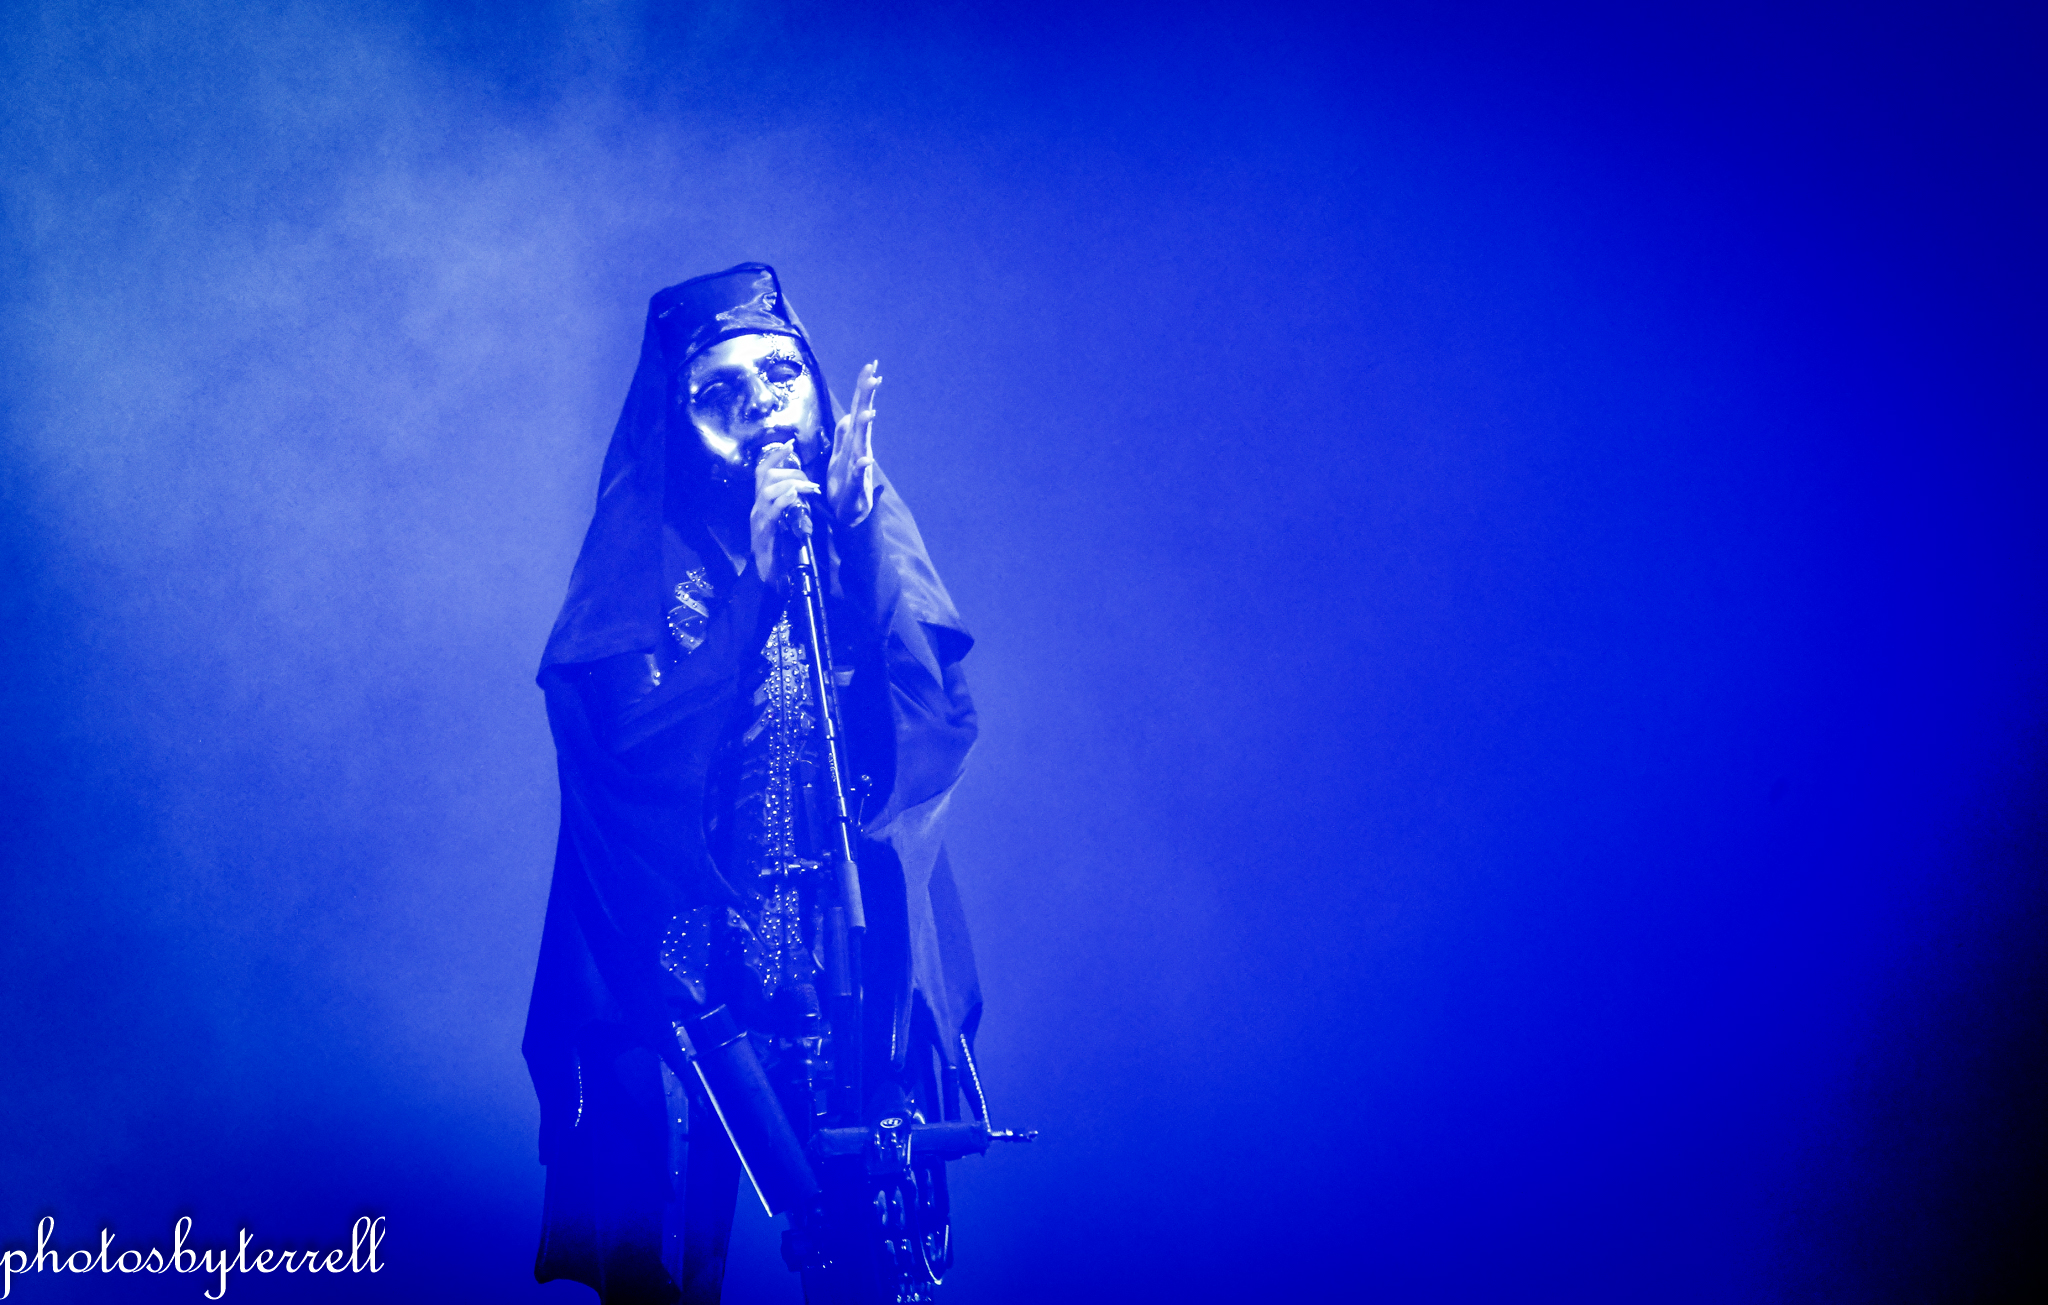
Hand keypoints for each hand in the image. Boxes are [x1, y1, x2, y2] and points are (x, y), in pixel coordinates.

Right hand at [750, 439, 820, 583]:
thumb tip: (806, 490)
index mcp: (763, 503)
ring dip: (791, 484)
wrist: (770, 576)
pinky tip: (796, 497)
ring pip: (768, 489)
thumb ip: (794, 505)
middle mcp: (757, 507)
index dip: (776, 455)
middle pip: (766, 476)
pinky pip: (772, 509)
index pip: (764, 471)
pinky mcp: (763, 530)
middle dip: (790, 471)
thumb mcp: (789, 521)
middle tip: (810, 481)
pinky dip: (784, 499)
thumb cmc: (782, 550)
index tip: (791, 443)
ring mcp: (758, 518)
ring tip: (809, 488)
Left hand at [827, 360, 881, 525]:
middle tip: (874, 377)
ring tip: (869, 412)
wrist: (846, 514)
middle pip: (862, 419)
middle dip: (867, 399)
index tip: (870, 365)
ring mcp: (858, 467)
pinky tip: (866, 458)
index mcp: (854, 440)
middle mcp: (859, 449)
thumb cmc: (842, 484)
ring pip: (862, 443)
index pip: (858, 409)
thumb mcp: (840, 455)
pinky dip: (861, 466)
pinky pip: (857, 474)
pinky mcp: (854, 486)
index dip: (863, 389)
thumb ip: (844, 434)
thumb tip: (849, 414)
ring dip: (866, 428)